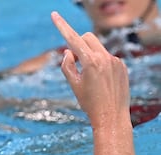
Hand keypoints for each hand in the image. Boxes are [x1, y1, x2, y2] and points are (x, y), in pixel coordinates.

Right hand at [51, 12, 130, 128]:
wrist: (111, 117)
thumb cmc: (89, 103)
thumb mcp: (73, 85)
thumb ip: (67, 65)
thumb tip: (69, 52)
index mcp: (90, 62)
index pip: (72, 39)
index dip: (62, 26)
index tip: (54, 14)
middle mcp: (104, 57)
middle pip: (87, 37)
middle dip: (78, 43)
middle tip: (75, 61)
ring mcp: (115, 61)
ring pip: (98, 47)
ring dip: (90, 55)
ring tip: (90, 77)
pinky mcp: (122, 66)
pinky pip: (108, 57)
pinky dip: (101, 63)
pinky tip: (102, 82)